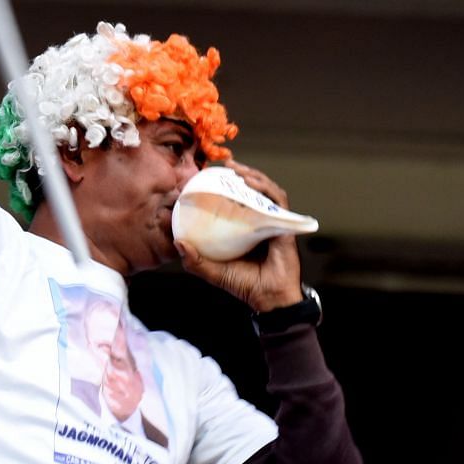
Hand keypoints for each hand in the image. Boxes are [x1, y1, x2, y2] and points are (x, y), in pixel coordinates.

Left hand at [173, 161, 305, 313]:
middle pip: (253, 191)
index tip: (209, 175)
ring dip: (253, 176)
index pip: (236, 200)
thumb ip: (195, 260)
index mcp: (245, 228)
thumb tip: (178, 243)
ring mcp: (274, 222)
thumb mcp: (213, 271)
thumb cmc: (243, 285)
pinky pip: (278, 201)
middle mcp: (260, 222)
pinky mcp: (285, 226)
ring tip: (236, 169)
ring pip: (266, 191)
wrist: (269, 299)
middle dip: (240, 173)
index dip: (225, 185)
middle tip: (224, 164)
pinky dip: (266, 189)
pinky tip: (252, 182)